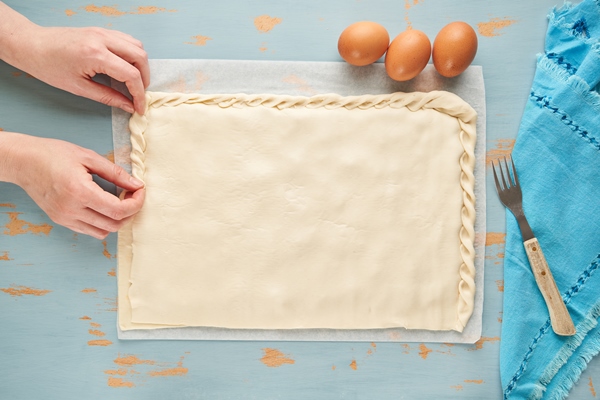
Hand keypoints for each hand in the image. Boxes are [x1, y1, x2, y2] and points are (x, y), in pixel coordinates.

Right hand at [1, 132, 144, 238]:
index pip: (119, 210)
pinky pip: (89, 230)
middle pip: (114, 224)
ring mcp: (65, 218)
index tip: (140, 190)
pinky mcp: (60, 220)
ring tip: (120, 202)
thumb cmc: (53, 154)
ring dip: (118, 220)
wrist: (23, 161)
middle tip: (133, 195)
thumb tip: (137, 184)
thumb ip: (115, 173)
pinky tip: (104, 207)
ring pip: (103, 232)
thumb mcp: (88, 157)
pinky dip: (102, 222)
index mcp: (80, 192)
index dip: (136, 203)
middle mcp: (72, 210)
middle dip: (131, 212)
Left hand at [22, 26, 149, 113]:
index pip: (131, 74)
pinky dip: (132, 55)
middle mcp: (102, 40)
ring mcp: (102, 32)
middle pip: (140, 57)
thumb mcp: (79, 88)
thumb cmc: (49, 67)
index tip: (139, 107)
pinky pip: (127, 40)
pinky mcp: (101, 30)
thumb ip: (108, 97)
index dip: (139, 94)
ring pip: (137, 46)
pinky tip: (125, 67)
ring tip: (133, 81)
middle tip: (138, 94)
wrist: (32, 45)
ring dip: (140, 65)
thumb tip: (128, 106)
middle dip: (144, 79)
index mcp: (95, 55)